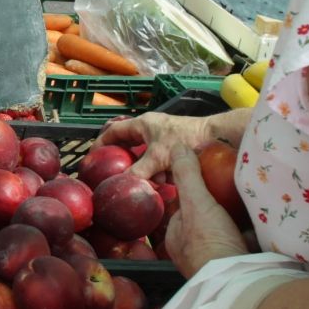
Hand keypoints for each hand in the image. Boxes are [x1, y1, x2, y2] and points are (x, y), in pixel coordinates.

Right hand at [95, 111, 225, 180]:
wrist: (215, 136)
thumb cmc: (185, 141)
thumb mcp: (158, 158)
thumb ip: (139, 171)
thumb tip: (123, 184)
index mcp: (142, 124)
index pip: (113, 131)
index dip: (101, 143)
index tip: (93, 157)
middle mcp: (150, 127)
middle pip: (128, 144)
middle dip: (123, 159)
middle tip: (114, 173)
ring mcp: (163, 135)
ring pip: (144, 153)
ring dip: (143, 167)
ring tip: (143, 181)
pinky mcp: (174, 144)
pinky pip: (158, 158)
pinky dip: (157, 169)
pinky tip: (162, 181)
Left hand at [164, 145, 251, 275]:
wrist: (242, 282)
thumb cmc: (211, 243)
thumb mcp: (196, 204)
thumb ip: (188, 177)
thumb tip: (177, 147)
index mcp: (177, 237)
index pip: (183, 206)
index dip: (194, 188)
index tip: (209, 172)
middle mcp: (195, 250)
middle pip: (208, 217)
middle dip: (220, 202)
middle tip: (235, 182)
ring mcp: (218, 258)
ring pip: (229, 228)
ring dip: (239, 215)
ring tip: (252, 194)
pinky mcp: (240, 263)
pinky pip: (247, 240)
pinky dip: (255, 229)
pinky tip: (265, 214)